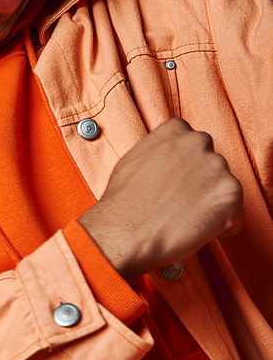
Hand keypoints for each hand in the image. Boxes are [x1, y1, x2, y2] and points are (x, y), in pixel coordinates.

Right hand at [78, 118, 242, 280]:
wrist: (124, 230)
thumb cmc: (125, 201)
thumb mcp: (137, 157)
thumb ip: (162, 150)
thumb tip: (172, 160)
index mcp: (177, 129)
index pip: (196, 147)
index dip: (188, 171)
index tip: (177, 185)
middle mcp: (199, 141)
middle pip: (213, 168)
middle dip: (202, 186)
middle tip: (180, 204)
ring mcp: (217, 166)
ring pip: (224, 192)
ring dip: (210, 206)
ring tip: (182, 217)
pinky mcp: (230, 194)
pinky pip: (235, 217)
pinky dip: (221, 228)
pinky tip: (194, 228)